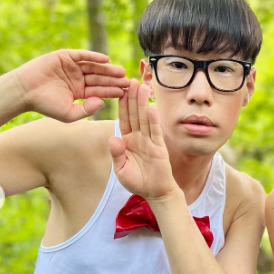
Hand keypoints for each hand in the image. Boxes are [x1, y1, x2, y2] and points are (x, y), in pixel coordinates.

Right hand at [14, 49, 129, 121]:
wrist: (24, 91)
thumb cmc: (45, 105)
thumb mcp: (68, 113)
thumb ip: (86, 110)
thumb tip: (102, 102)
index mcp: (80, 92)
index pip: (100, 90)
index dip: (113, 91)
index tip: (126, 92)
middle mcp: (78, 78)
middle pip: (100, 78)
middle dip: (113, 79)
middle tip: (128, 80)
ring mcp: (72, 67)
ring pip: (94, 67)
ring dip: (107, 69)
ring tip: (120, 71)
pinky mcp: (65, 56)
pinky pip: (82, 55)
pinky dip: (93, 56)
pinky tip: (105, 60)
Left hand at [109, 79, 177, 200]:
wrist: (155, 193)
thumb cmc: (137, 182)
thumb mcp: (121, 169)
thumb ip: (117, 154)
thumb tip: (114, 138)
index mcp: (127, 140)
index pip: (123, 119)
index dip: (121, 105)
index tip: (120, 90)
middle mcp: (138, 138)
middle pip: (134, 114)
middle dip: (133, 97)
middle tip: (131, 80)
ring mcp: (149, 141)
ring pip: (145, 119)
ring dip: (143, 103)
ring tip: (142, 87)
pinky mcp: (159, 148)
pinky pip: (155, 132)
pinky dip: (153, 120)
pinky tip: (152, 108)